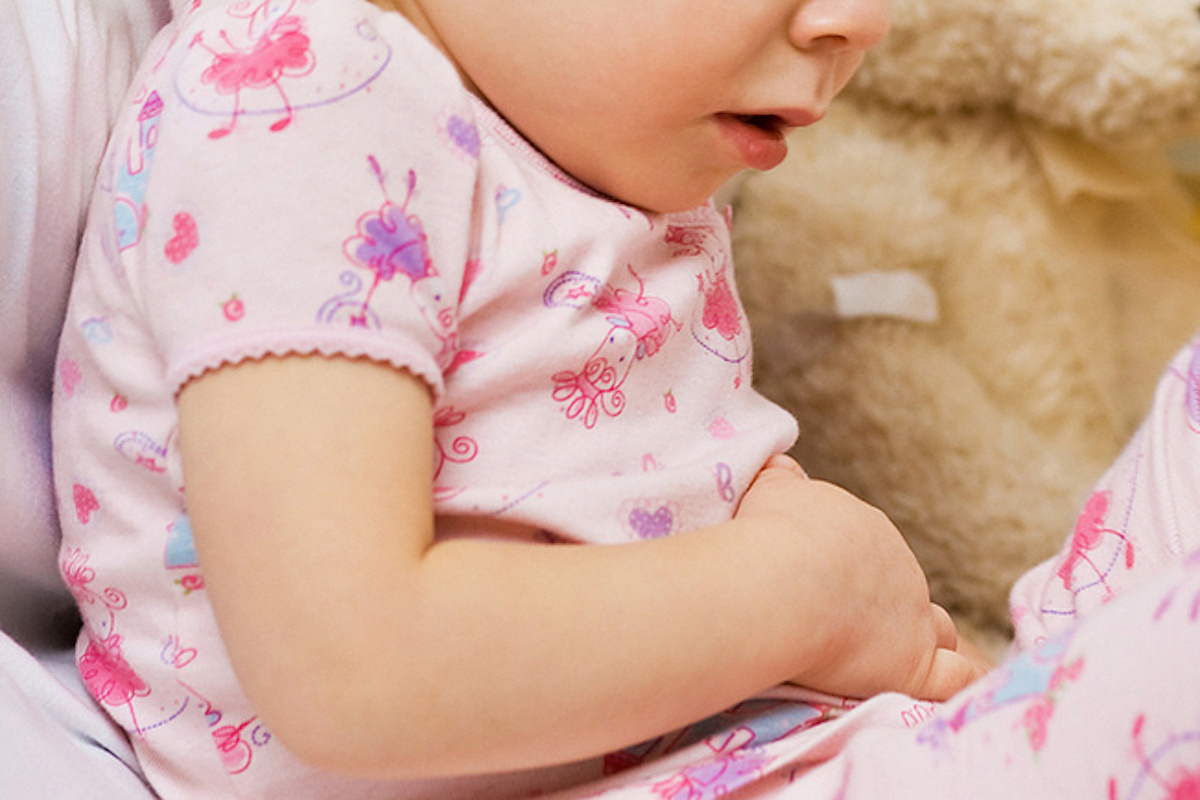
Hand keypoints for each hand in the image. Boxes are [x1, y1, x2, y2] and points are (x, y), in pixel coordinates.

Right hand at [735, 456, 980, 701]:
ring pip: (939, 628)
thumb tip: (784, 466)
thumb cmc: (770, 535)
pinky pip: (954, 676)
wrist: (782, 581)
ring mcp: (913, 615)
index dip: (847, 571)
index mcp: (866, 528)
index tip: (817, 587)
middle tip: (842, 626)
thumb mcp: (770, 490)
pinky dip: (954, 681)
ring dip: (926, 640)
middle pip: (902, 587)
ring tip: (896, 657)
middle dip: (882, 606)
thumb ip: (780, 477)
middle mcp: (899, 567)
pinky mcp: (916, 663)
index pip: (868, 550)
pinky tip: (946, 692)